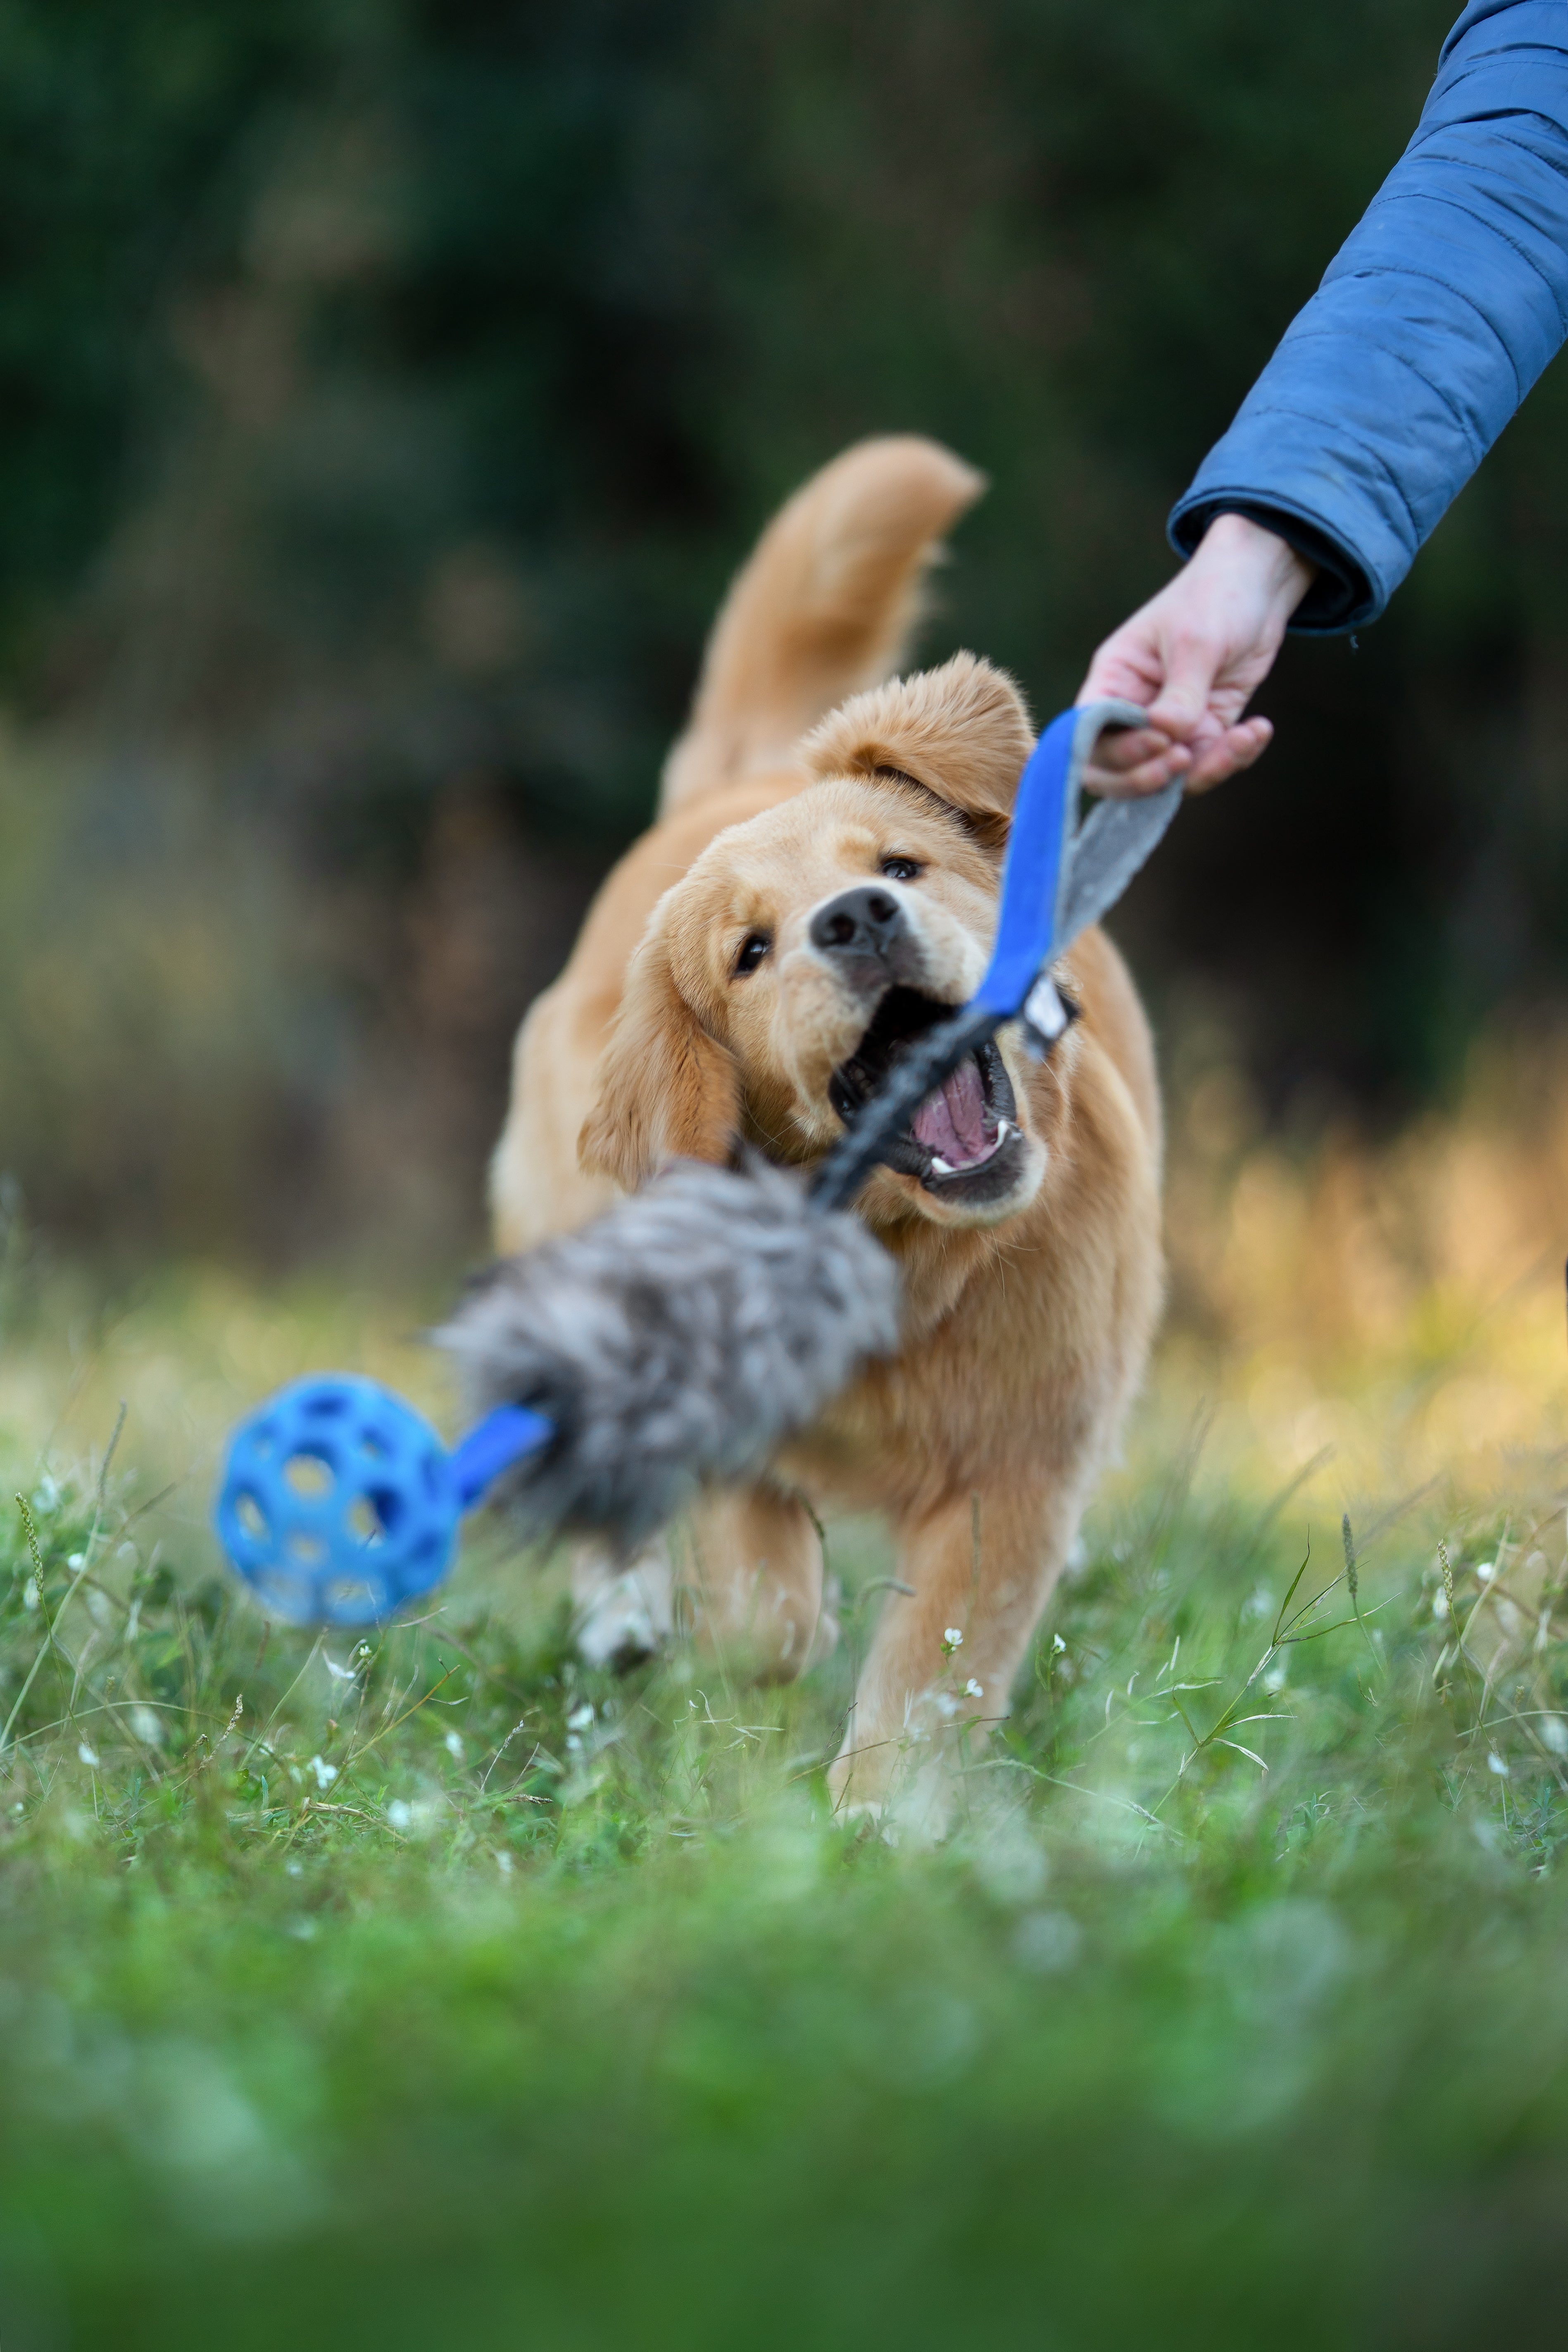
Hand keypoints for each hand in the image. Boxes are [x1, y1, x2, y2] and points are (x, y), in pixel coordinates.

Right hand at [1075, 512, 1315, 795]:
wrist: (1259, 585)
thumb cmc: (1214, 597)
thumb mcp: (1195, 641)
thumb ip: (1181, 693)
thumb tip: (1168, 737)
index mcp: (1113, 680)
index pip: (1090, 736)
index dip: (1117, 753)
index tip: (1161, 739)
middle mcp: (1134, 709)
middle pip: (1116, 772)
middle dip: (1149, 778)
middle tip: (1185, 760)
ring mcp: (1169, 725)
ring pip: (1168, 778)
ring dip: (1205, 771)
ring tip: (1241, 739)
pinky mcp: (1205, 730)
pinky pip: (1208, 764)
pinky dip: (1234, 758)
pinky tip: (1257, 729)